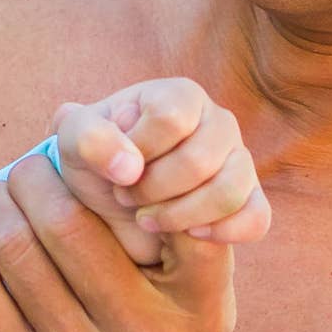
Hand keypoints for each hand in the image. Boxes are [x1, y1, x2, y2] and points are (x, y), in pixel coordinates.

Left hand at [0, 151, 236, 331]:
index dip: (110, 167)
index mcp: (193, 309)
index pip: (155, 206)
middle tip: (26, 167)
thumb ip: (191, 234)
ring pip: (12, 248)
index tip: (93, 159)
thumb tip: (132, 147)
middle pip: (65, 220)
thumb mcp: (202, 306)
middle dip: (34, 177)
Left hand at [51, 78, 268, 266]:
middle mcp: (219, 122)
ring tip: (148, 218)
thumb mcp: (75, 142)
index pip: (171, 118)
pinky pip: (256, 219)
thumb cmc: (96, 161)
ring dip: (180, 215)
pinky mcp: (249, 201)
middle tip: (125, 198)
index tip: (118, 168)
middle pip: (200, 159)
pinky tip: (188, 235)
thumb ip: (88, 138)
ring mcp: (240, 161)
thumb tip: (129, 168)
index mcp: (181, 96)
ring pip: (230, 190)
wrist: (110, 199)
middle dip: (152, 188)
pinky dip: (223, 233)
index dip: (139, 151)